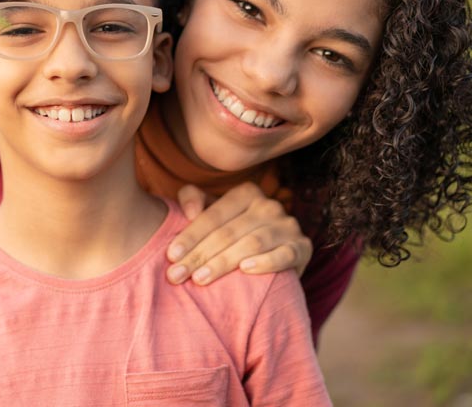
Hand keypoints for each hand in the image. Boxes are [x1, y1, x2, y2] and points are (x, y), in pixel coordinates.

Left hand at [166, 182, 312, 284]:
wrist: (274, 255)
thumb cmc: (233, 232)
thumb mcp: (213, 213)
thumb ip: (193, 199)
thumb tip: (188, 211)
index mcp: (246, 192)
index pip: (213, 216)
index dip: (190, 236)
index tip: (170, 256)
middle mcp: (269, 205)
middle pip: (227, 232)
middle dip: (199, 255)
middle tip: (176, 275)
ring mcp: (288, 225)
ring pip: (251, 243)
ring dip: (223, 262)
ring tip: (200, 278)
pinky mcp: (302, 247)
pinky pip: (284, 255)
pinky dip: (266, 262)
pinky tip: (246, 271)